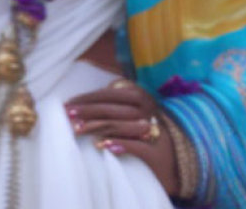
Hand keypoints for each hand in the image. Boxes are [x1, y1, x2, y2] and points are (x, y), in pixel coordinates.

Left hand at [65, 78, 179, 197]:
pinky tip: (101, 145)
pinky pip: (134, 146)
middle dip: (86, 112)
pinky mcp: (155, 150)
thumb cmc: (149, 121)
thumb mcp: (136, 101)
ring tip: (78, 129)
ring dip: (95, 127)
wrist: (177, 148)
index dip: (87, 99)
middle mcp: (145, 109)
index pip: (108, 95)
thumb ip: (119, 94)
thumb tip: (92, 97)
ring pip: (117, 125)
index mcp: (139, 95)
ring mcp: (150, 128)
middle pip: (109, 110)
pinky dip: (116, 144)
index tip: (69, 104)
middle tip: (68, 115)